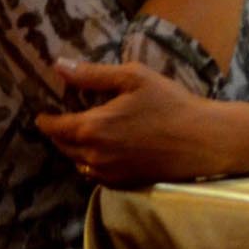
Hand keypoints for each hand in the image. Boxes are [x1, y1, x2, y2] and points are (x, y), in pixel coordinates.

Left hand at [36, 61, 229, 186]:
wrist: (205, 140)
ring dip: (76, 148)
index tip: (44, 111)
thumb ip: (93, 74)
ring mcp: (107, 172)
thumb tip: (58, 66)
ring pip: (77, 161)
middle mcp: (92, 154)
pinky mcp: (122, 183)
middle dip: (60, 132)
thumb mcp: (135, 78)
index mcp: (91, 127)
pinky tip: (108, 150)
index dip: (45, 118)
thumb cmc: (172, 104)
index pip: (52, 126)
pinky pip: (94, 174)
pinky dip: (93, 162)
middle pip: (61, 145)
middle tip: (66, 119)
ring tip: (86, 134)